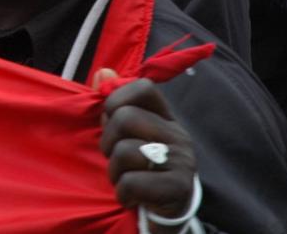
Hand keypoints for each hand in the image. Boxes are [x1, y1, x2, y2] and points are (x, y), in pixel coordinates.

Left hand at [94, 69, 197, 230]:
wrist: (165, 214)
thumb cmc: (140, 169)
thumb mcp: (125, 136)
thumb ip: (113, 104)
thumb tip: (103, 72)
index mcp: (165, 118)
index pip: (142, 88)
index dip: (116, 101)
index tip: (112, 122)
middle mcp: (179, 135)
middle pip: (126, 118)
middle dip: (108, 141)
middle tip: (115, 158)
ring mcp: (183, 161)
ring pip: (125, 151)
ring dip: (114, 172)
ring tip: (124, 179)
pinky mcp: (179, 188)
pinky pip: (133, 182)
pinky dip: (123, 193)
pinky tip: (131, 197)